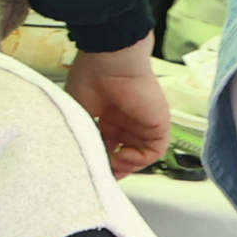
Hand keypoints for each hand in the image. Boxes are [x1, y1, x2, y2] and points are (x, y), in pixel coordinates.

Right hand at [65, 42, 170, 177]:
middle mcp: (128, 120)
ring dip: (127, 165)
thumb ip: (84, 134)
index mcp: (109, 116)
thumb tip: (83, 156)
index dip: (102, 159)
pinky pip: (154, 151)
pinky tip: (121, 154)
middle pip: (126, 152)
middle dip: (116, 167)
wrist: (109, 63)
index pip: (110, 144)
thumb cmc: (89, 79)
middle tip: (103, 173)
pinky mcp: (159, 124)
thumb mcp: (78, 111)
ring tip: (112, 163)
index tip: (93, 169)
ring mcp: (144, 123)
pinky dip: (138, 160)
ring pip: (141, 155)